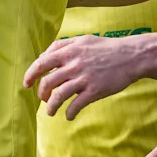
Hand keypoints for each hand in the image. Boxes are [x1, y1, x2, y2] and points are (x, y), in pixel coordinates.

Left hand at [23, 35, 144, 119]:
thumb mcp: (83, 40)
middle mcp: (73, 64)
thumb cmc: (106, 48)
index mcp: (69, 51)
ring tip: (51, 112)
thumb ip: (63, 46)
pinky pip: (75, 105)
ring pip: (58, 96)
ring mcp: (84, 78)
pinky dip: (69, 113)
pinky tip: (69, 115)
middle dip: (41, 93)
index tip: (26, 83)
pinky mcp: (94, 91)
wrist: (130, 56)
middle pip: (47, 82)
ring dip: (51, 107)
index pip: (41, 63)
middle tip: (43, 98)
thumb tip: (44, 57)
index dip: (30, 74)